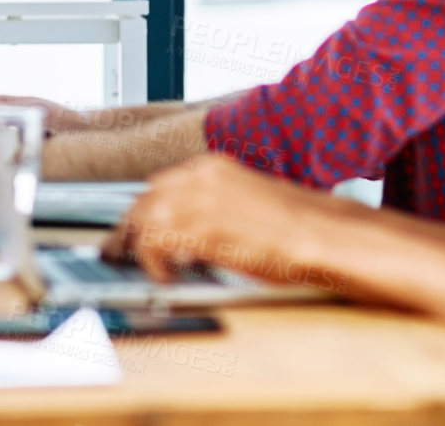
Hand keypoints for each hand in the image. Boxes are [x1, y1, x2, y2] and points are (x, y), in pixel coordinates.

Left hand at [103, 155, 354, 283]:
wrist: (323, 235)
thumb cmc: (296, 226)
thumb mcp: (245, 202)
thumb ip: (212, 207)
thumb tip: (187, 232)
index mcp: (211, 167)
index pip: (158, 185)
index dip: (143, 211)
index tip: (133, 229)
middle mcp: (198, 177)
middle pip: (143, 200)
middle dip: (130, 228)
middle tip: (120, 251)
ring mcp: (197, 200)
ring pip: (142, 220)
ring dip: (138, 247)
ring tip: (147, 268)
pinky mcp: (200, 228)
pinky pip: (154, 244)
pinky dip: (153, 263)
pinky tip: (166, 277)